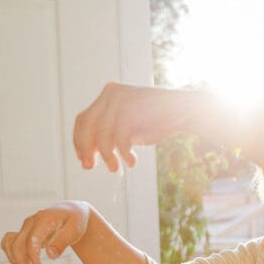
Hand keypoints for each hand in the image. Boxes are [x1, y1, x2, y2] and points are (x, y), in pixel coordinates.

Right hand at [0, 202, 88, 263]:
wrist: (70, 212)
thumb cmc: (74, 221)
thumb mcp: (75, 230)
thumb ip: (62, 242)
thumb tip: (50, 255)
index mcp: (43, 219)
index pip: (31, 239)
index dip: (32, 256)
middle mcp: (30, 222)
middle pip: (17, 244)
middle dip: (22, 262)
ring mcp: (24, 227)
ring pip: (9, 244)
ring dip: (16, 261)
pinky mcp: (22, 233)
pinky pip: (9, 244)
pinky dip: (13, 256)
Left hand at [73, 83, 195, 171]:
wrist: (184, 110)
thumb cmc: (158, 120)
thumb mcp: (128, 126)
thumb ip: (109, 133)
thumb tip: (89, 152)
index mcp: (108, 95)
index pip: (83, 119)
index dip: (79, 141)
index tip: (82, 158)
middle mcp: (110, 94)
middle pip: (86, 125)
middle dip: (85, 149)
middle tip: (89, 167)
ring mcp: (119, 100)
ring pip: (101, 134)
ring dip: (106, 156)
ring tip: (114, 169)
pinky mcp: (130, 109)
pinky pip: (119, 138)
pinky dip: (123, 153)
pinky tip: (131, 161)